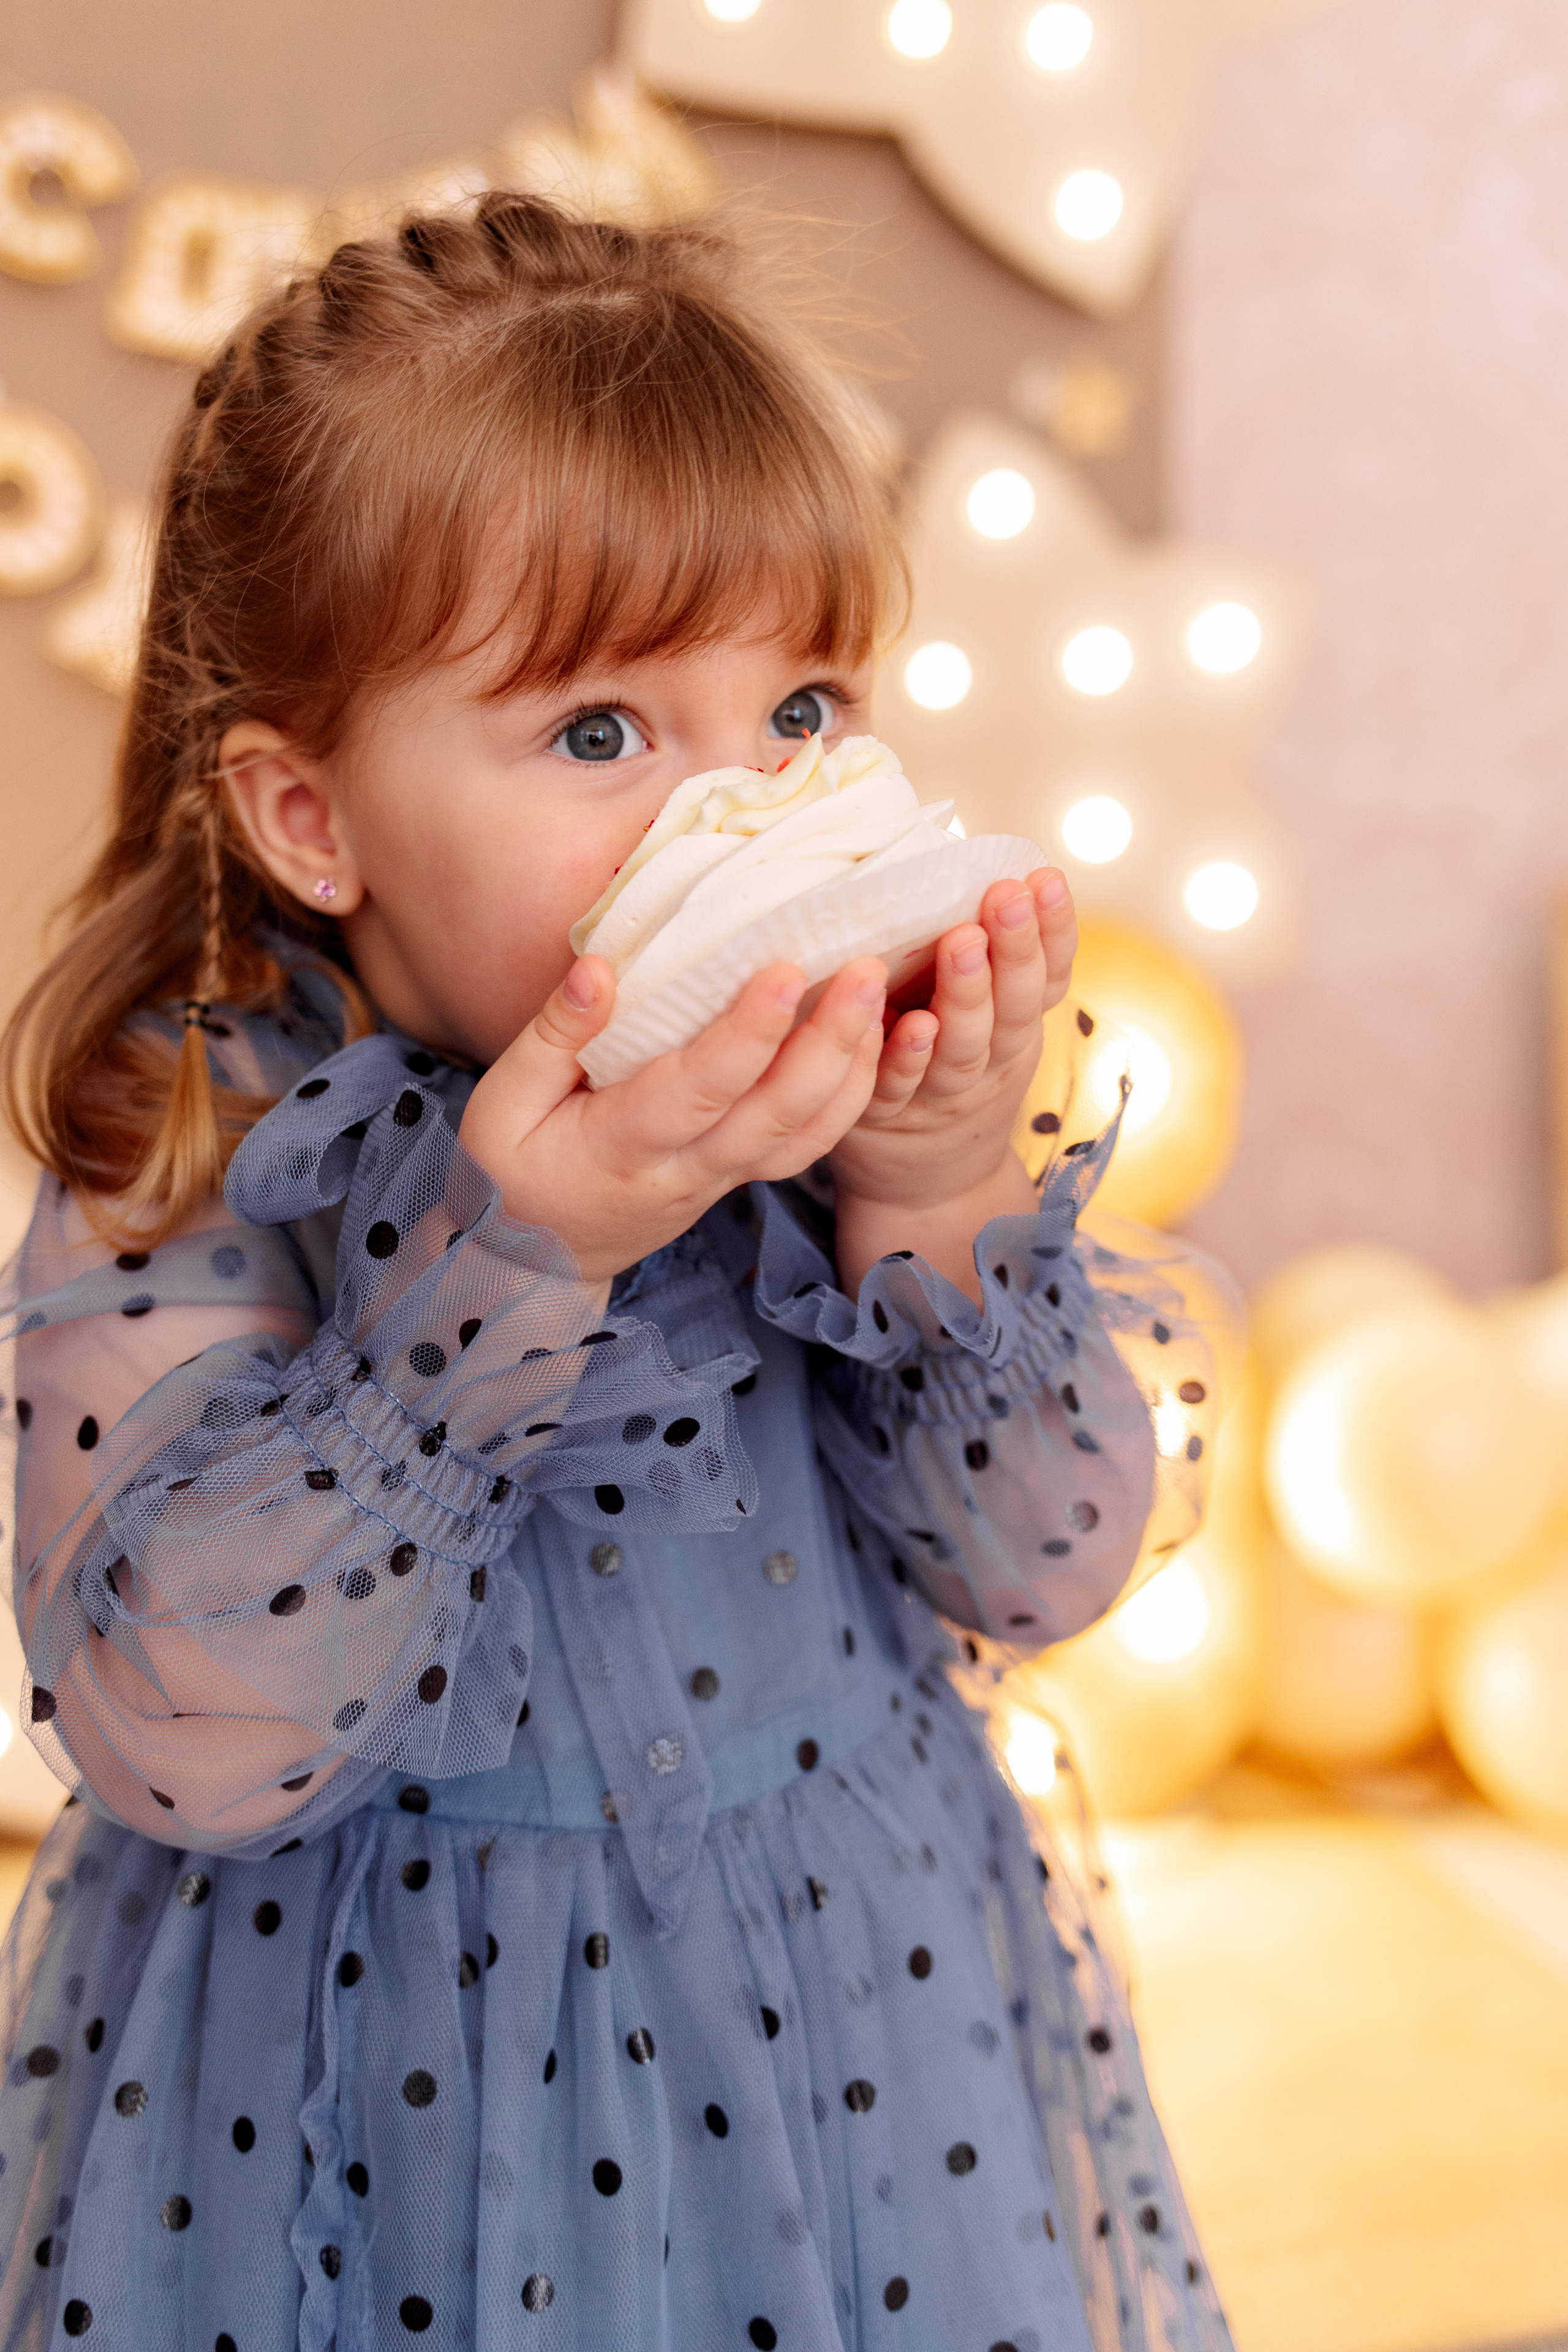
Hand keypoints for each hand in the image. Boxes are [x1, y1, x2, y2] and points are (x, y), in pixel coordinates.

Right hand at [458, 954, 888, 1287]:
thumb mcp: (501, 1106)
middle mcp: (687, 1169)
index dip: (746, 1035)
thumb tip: (600, 968)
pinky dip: (848, 1095)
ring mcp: (722, 1178)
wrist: (534, 1264)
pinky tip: (869, 1039)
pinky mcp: (739, 1176)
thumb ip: (552, 1037)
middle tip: (863, 965)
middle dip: (826, 1039)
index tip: (783, 970)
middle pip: (774, 1112)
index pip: (698, 1090)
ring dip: (851, 1063)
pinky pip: (805, 1144)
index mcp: (621, 1147)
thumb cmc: (511, 1172)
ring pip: (803, 1132)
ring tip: (878, 989)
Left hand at [828, 868, 1077, 1298]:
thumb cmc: (946, 1068)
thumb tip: (978, 859)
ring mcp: (941, 1093)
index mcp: (1015, 1024)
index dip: (1052, 929)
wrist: (924, 1186)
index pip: (1046, 973)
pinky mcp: (885, 1117)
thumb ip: (987, 955)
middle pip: (1011, 1005)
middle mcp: (989, 1059)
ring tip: (964, 944)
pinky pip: (898, 1086)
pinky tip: (913, 1026)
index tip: (1044, 877)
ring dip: (966, 995)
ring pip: (963, 1045)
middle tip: (1006, 897)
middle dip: (1013, 948)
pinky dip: (908, 1058)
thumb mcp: (986, 1018)